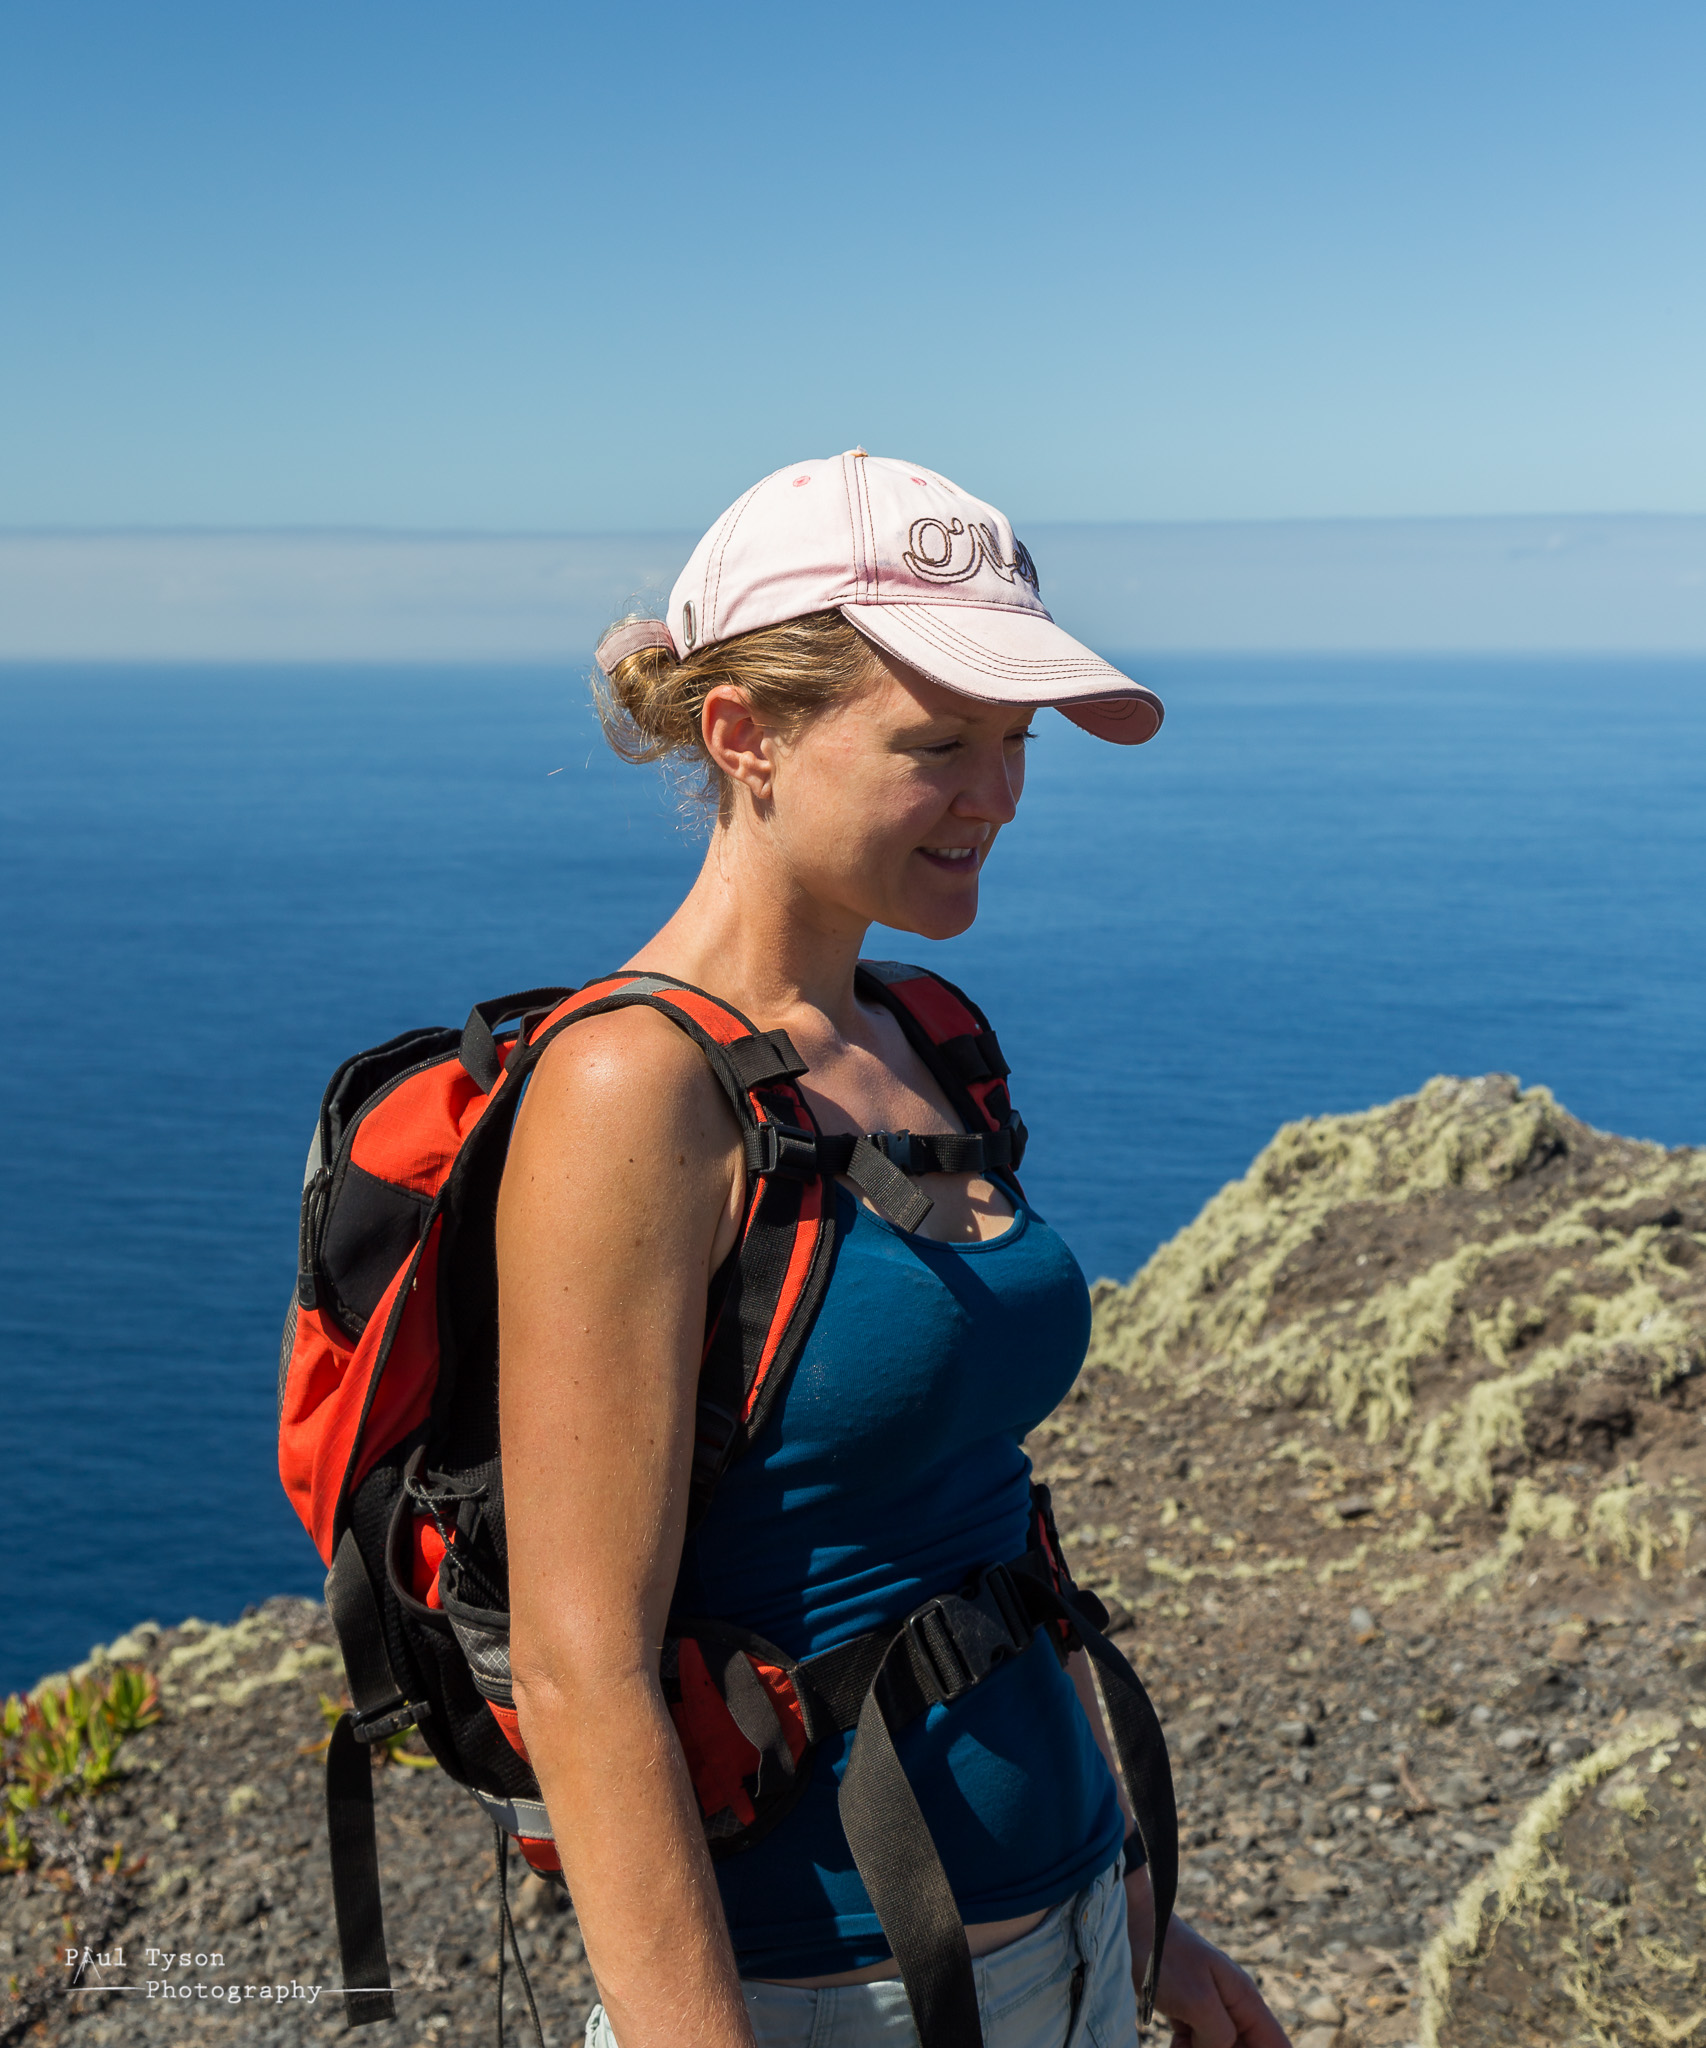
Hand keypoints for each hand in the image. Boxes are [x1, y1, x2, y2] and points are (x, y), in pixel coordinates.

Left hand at [1125, 1867, 1290, 2047]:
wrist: (1136, 1925)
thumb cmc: (1167, 1957)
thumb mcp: (1198, 2002)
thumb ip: (1219, 2035)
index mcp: (1246, 2001)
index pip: (1277, 2045)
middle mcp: (1235, 2008)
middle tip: (1197, 2041)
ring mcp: (1213, 2010)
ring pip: (1220, 2047)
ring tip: (1183, 2041)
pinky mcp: (1191, 2013)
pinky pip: (1198, 2044)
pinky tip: (1176, 2041)